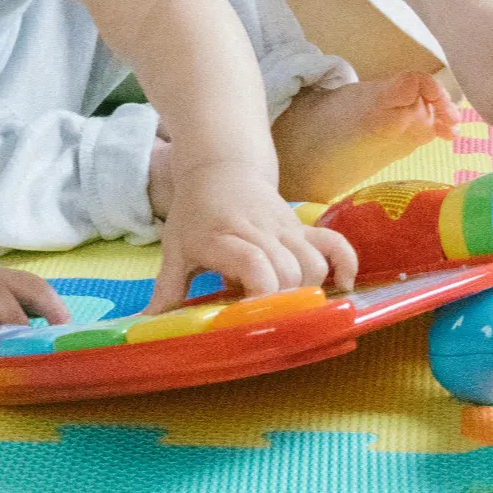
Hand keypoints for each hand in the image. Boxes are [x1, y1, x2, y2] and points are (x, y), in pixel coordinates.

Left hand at [147, 162, 357, 315]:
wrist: (221, 165)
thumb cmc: (195, 212)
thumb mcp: (175, 247)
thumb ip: (167, 288)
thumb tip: (146, 326)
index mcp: (222, 237)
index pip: (254, 263)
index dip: (261, 293)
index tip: (254, 318)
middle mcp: (258, 231)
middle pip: (288, 271)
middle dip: (282, 300)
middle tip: (266, 316)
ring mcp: (285, 228)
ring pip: (313, 263)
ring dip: (307, 289)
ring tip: (288, 303)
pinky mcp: (303, 227)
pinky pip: (335, 243)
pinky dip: (345, 264)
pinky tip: (342, 286)